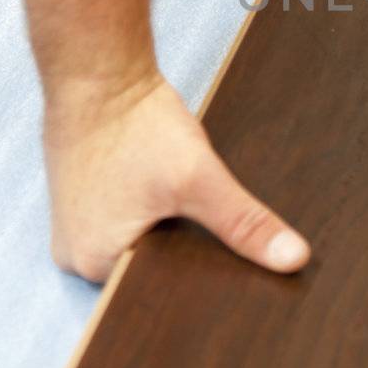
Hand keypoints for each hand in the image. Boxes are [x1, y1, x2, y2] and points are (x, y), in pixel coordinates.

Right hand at [44, 73, 309, 283]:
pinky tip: (167, 191)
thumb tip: (292, 260)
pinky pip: (126, 223)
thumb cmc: (136, 124)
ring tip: (186, 202)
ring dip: (168, 229)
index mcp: (95, 264)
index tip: (227, 264)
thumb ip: (244, 224)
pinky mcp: (84, 202)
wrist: (100, 71)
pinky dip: (151, 211)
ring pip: (141, 245)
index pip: (159, 296)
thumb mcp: (199, 179)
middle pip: (149, 272)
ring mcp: (76, 228)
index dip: (198, 281)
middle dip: (184, 254)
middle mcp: (77, 256)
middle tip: (209, 222)